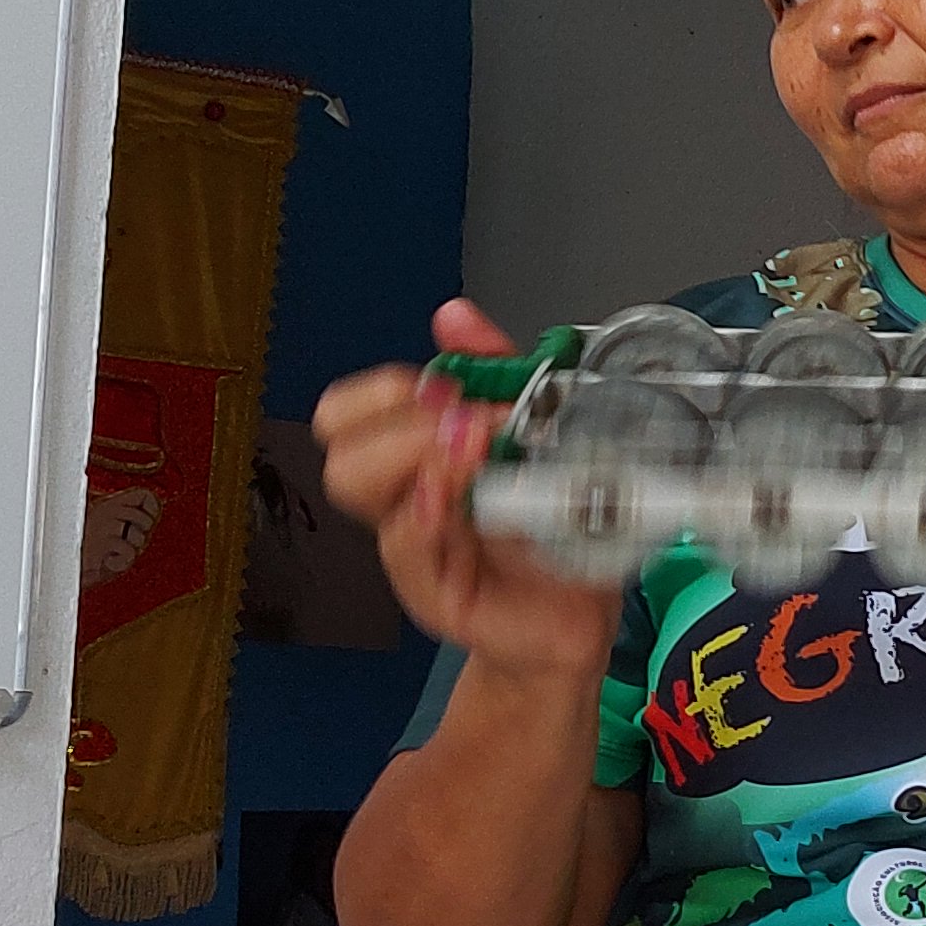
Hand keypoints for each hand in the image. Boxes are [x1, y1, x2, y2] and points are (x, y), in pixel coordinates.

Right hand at [310, 298, 626, 682]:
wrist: (586, 608)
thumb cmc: (554, 527)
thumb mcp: (539, 433)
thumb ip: (500, 373)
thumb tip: (453, 318)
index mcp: (418, 458)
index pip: (346, 413)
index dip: (380, 390)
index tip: (443, 384)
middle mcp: (404, 501)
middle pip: (339, 447)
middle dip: (395, 416)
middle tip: (462, 415)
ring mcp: (414, 548)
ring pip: (356, 487)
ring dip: (412, 449)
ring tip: (472, 445)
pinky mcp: (435, 595)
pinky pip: (405, 548)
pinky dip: (427, 512)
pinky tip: (458, 497)